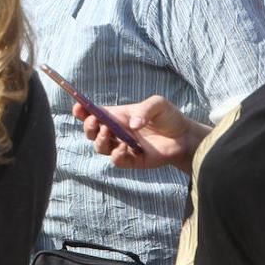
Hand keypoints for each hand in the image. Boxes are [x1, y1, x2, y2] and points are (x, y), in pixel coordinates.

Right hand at [73, 95, 199, 172]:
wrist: (186, 138)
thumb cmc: (169, 118)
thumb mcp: (158, 104)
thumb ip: (144, 110)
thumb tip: (132, 125)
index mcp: (117, 116)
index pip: (93, 113)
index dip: (82, 111)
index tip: (78, 107)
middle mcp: (116, 131)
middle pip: (91, 132)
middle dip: (88, 126)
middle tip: (95, 122)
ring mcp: (122, 146)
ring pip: (99, 147)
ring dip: (100, 140)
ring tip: (109, 133)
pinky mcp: (132, 160)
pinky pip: (116, 160)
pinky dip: (117, 154)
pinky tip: (126, 147)